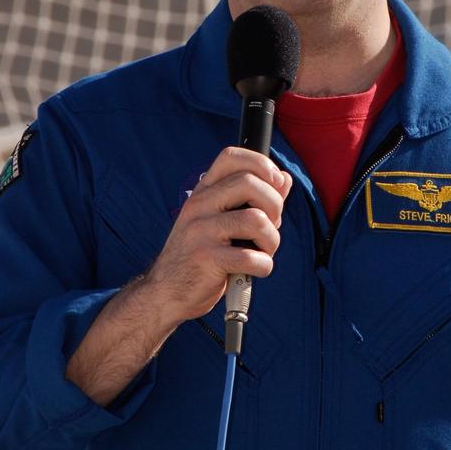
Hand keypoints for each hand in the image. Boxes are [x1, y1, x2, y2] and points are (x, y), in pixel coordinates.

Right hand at [144, 146, 292, 326]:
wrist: (166, 292)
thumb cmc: (201, 255)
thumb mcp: (222, 221)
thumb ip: (254, 200)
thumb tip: (284, 179)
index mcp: (203, 192)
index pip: (231, 157)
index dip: (261, 164)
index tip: (274, 184)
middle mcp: (199, 205)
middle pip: (250, 183)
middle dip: (274, 206)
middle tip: (269, 227)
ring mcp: (201, 231)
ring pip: (256, 220)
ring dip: (272, 241)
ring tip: (263, 252)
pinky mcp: (206, 259)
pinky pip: (251, 256)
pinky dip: (264, 266)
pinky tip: (255, 270)